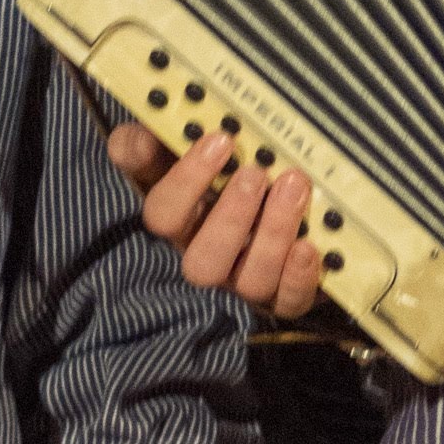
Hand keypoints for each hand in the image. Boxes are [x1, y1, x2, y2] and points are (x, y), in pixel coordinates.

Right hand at [109, 121, 326, 317]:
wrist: (278, 191)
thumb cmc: (223, 168)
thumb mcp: (181, 148)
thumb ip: (152, 142)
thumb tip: (135, 142)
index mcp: (178, 223)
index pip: (163, 216)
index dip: (187, 181)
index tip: (220, 140)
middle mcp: (207, 258)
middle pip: (203, 263)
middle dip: (230, 218)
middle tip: (256, 172)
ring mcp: (246, 282)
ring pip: (250, 282)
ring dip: (272, 236)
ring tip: (293, 188)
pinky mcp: (285, 296)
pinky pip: (290, 303)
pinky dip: (299, 278)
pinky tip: (309, 246)